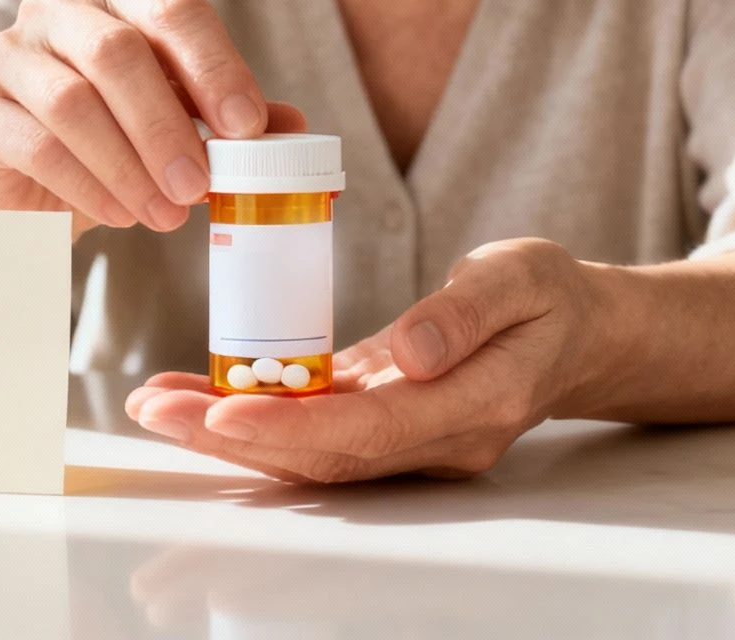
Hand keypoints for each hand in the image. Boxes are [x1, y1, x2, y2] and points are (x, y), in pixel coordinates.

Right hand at [0, 0, 303, 233]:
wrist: (26, 175)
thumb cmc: (115, 133)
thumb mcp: (179, 119)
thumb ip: (230, 118)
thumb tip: (294, 127)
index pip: (174, 10)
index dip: (216, 67)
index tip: (248, 129)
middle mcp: (60, 8)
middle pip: (117, 53)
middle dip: (167, 127)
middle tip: (201, 188)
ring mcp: (11, 53)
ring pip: (73, 101)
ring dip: (129, 165)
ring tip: (166, 215)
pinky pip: (35, 144)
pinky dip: (86, 185)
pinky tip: (118, 215)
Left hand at [124, 238, 609, 481]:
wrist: (579, 333)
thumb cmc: (550, 296)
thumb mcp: (521, 277)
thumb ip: (464, 313)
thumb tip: (408, 354)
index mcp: (475, 405)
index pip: (370, 430)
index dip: (292, 427)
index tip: (222, 412)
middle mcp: (437, 440)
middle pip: (324, 456)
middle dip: (232, 438)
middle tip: (155, 411)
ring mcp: (411, 441)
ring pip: (310, 451)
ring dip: (229, 433)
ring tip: (157, 405)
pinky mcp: (387, 422)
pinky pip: (314, 429)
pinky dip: (255, 416)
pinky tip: (201, 397)